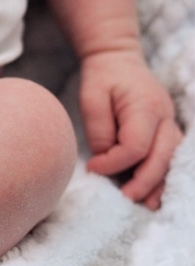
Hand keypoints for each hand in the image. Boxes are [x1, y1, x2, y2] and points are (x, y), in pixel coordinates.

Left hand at [80, 49, 182, 209]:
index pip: (136, 146)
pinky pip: (171, 157)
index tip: (92, 168)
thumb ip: (99, 130)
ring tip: (147, 206)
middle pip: (162, 157)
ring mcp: (170, 124)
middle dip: (144, 181)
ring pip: (172, 160)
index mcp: (146, 107)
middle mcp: (165, 117)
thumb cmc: (103, 79)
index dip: (115, 163)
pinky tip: (155, 193)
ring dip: (160, 184)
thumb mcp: (91, 99)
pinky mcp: (167, 130)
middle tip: (125, 198)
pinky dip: (164, 175)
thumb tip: (105, 159)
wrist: (118, 60)